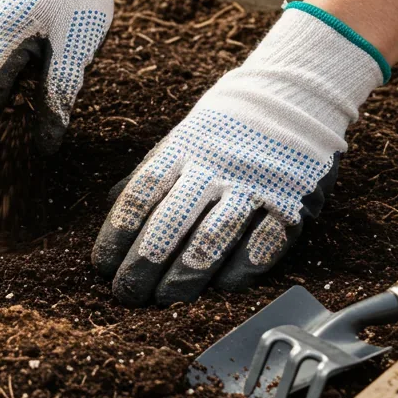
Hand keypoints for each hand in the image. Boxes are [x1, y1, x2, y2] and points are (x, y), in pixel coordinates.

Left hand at [93, 3, 389, 305]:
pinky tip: (220, 288)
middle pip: (171, 222)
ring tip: (164, 299)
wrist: (295, 98)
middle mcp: (215, 169)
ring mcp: (254, 186)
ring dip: (185, 276)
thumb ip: (149, 175)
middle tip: (127, 293)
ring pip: (213, 238)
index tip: (103, 265)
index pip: (140, 195)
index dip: (117, 233)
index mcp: (182, 150)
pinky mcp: (291, 204)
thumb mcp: (181, 140)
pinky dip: (240, 269)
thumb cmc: (225, 130)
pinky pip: (262, 244)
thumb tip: (110, 208)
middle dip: (143, 264)